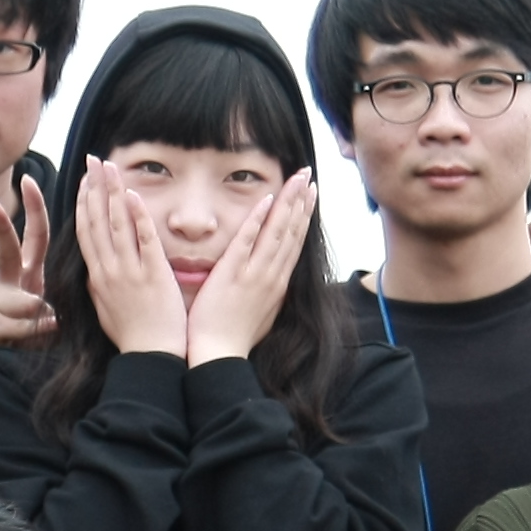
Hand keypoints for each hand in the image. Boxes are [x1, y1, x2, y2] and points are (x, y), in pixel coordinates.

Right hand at [0, 180, 56, 348]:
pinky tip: (22, 346)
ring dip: (41, 324)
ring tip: (34, 338)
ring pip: (28, 303)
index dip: (34, 208)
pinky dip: (32, 340)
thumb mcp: (42, 312)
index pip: (34, 237)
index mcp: (25, 275)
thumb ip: (51, 301)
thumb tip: (54, 315)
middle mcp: (6, 283)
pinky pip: (22, 329)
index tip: (28, 179)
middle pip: (6, 250)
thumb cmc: (20, 336)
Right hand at [71, 159, 189, 359]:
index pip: (86, 232)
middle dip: (93, 187)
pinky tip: (132, 195)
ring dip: (111, 192)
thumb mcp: (106, 309)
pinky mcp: (153, 276)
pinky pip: (143, 241)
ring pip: (116, 224)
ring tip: (110, 166)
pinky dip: (137, 217)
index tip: (83, 180)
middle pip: (96, 220)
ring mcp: (130, 272)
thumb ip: (101, 286)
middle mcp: (109, 270)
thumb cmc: (132, 336)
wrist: (150, 358)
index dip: (83, 203)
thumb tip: (95, 270)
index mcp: (98, 276)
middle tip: (93, 160)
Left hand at [182, 170, 318, 366]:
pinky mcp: (233, 274)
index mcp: (277, 283)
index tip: (310, 194)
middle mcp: (271, 275)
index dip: (303, 216)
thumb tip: (275, 282)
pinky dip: (258, 220)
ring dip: (288, 203)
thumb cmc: (235, 337)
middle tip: (308, 175)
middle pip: (291, 231)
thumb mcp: (262, 312)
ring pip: (277, 232)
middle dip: (301, 201)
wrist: (220, 355)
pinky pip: (247, 241)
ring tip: (297, 179)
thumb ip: (268, 292)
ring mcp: (254, 274)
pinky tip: (266, 199)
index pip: (294, 242)